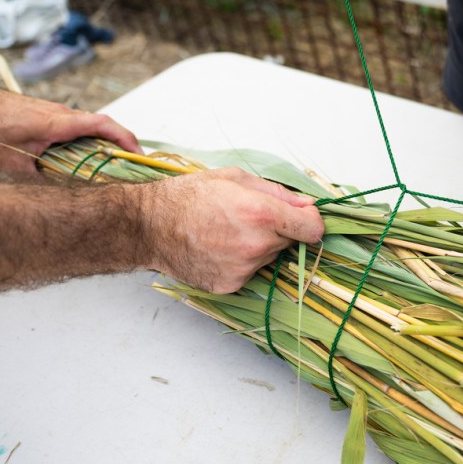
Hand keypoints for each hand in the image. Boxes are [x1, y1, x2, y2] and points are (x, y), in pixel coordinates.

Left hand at [0, 88, 140, 175]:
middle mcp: (61, 113)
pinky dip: (84, 139)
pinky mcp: (46, 112)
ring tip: (108, 164)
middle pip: (101, 125)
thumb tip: (60, 193)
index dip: (125, 139)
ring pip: (88, 125)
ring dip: (101, 142)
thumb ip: (41, 177)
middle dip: (120, 144)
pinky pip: (74, 125)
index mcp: (58, 123)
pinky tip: (78, 155)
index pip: (103, 125)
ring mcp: (54, 111)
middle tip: (129, 165)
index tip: (138, 154)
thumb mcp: (14, 163)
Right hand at [141, 167, 324, 293]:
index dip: (312, 221)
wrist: (149, 226)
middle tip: (249, 218)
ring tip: (227, 232)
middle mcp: (256, 245)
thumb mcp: (235, 178)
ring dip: (259, 245)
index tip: (305, 217)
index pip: (313, 229)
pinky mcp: (231, 285)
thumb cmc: (188, 197)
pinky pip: (251, 272)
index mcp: (261, 214)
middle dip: (279, 229)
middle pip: (290, 241)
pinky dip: (242, 262)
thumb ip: (278, 192)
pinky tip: (218, 248)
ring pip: (270, 257)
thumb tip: (307, 204)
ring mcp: (243, 269)